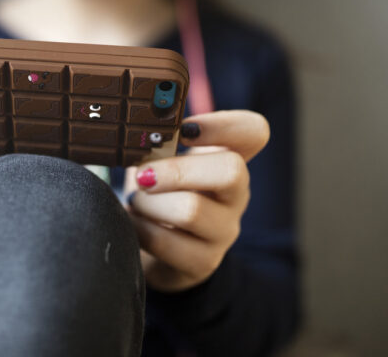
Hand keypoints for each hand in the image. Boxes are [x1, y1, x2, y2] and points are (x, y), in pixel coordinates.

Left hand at [123, 110, 268, 291]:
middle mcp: (235, 195)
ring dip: (149, 204)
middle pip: (231, 171)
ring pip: (191, 210)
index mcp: (228, 160)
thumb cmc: (160, 195)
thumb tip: (137, 124)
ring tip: (136, 202)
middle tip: (143, 175)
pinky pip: (166, 241)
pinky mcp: (203, 262)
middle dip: (177, 171)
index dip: (224, 124)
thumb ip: (159, 142)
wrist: (158, 253)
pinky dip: (138, 228)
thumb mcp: (163, 163)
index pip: (254, 132)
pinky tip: (133, 224)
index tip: (185, 129)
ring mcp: (224, 231)